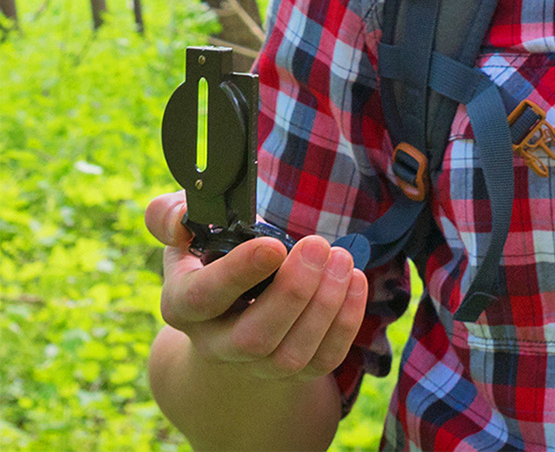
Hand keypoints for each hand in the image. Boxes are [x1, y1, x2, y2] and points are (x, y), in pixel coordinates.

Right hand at [145, 191, 367, 380]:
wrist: (231, 307)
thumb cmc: (211, 255)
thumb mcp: (187, 229)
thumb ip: (170, 215)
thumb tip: (180, 218)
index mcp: (184, 305)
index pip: (202, 299)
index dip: (238, 273)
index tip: (274, 245)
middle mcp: (216, 343)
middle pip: (253, 339)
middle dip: (293, 291)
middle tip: (319, 245)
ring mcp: (256, 364)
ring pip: (290, 355)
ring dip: (324, 305)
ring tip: (342, 259)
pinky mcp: (294, 370)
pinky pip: (323, 361)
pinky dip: (346, 322)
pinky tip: (355, 280)